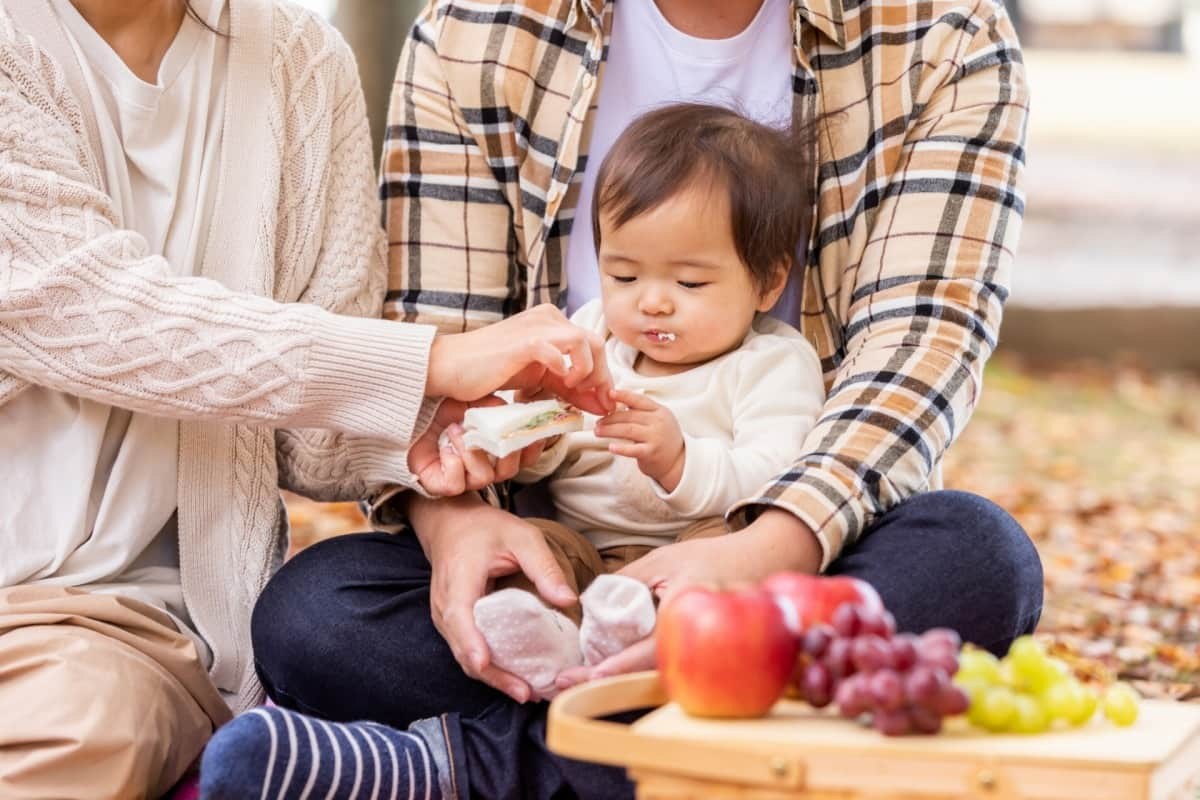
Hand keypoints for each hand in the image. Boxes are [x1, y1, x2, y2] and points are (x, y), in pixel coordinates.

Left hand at [407, 397, 546, 495]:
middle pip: (509, 472)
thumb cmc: (444, 407)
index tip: (534, 433)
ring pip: (483, 478)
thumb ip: (499, 407)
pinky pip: (456, 485)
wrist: (411, 410)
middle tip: (491, 431)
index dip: (531, 448)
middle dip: (503, 451)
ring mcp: (462, 478)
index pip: (523, 458)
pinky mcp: (440, 484)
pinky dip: (453, 464)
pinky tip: (445, 448)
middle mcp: (482, 466)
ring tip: (456, 430)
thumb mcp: (477, 401)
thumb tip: (520, 410)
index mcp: (494, 449)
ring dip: (471, 451)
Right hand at [409, 493, 577, 701]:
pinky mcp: (452, 625)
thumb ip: (544, 566)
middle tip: (525, 691)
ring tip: (525, 691)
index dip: (471, 643)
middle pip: (463, 648)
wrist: (451, 525)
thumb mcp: (521, 537)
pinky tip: (512, 678)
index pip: (459, 617)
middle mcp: (445, 605)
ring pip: (463, 656)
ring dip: (492, 677)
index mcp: (459, 580)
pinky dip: (488, 668)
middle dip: (492, 674)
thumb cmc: (486, 529)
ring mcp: (445, 618)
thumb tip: (568, 600)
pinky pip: (467, 651)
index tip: (485, 664)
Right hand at [425, 304, 615, 414]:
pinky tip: (559, 381)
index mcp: (552, 323)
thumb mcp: (537, 379)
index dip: (604, 378)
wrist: (450, 367)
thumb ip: (566, 386)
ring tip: (574, 390)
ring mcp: (537, 327)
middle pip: (596, 344)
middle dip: (602, 378)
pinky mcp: (524, 341)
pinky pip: (559, 350)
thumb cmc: (490, 372)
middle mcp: (548, 319)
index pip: (592, 347)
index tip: (604, 404)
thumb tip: (598, 403)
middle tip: (599, 404)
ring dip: (588, 372)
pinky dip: (566, 368)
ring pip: (585, 342)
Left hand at [555, 509, 822, 690]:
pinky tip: (614, 670)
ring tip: (581, 678)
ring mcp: (711, 650)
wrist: (764, 560)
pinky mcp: (710, 656)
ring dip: (622, 679)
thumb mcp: (662, 558)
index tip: (589, 674)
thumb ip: (627, 580)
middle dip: (609, 678)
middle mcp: (702, 634)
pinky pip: (675, 670)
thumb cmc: (710, 557)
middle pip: (651, 669)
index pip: (651, 644)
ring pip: (661, 674)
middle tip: (568, 681)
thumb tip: (590, 602)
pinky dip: (641, 672)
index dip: (619, 663)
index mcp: (689, 606)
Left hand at [595, 389, 684, 491]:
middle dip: (610, 418)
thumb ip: (642, 412)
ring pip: (628, 430)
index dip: (623, 395)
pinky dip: (620, 448)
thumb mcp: (658, 420)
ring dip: (609, 430)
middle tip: (598, 422)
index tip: (609, 393)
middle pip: (629, 416)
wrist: (678, 462)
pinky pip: (633, 450)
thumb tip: (617, 403)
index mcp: (659, 411)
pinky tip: (611, 447)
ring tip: (598, 431)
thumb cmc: (663, 439)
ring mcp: (655, 437)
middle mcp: (658, 422)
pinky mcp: (651, 453)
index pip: (639, 400)